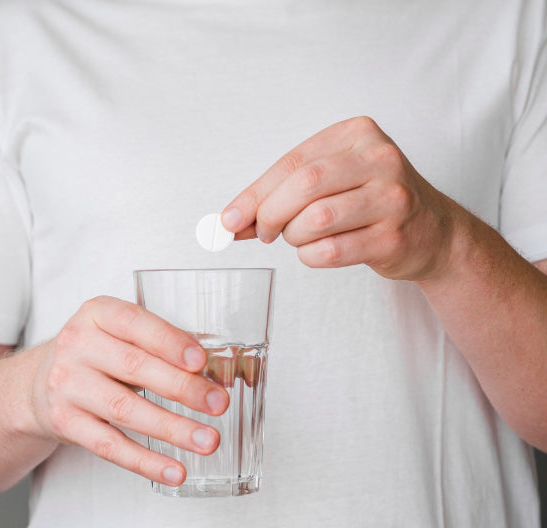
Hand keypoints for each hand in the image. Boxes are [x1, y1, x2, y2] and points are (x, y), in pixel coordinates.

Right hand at [29, 296, 229, 486]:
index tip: (201, 361)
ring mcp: (67, 385)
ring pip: (124, 410)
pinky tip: (174, 470)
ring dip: (172, 428)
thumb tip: (216, 370)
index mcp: (96, 314)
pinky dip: (145, 461)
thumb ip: (159, 343)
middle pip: (134, 367)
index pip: (134, 322)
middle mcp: (76, 345)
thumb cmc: (95, 355)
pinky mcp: (64, 422)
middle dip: (182, 388)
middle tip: (219, 404)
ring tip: (208, 441)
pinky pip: (109, 446)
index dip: (169, 341)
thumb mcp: (117, 333)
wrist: (38, 384)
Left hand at [221, 116, 459, 280]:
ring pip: (315, 220)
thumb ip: (280, 192)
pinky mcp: (394, 237)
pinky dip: (311, 256)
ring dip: (294, 236)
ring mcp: (392, 198)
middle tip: (263, 232)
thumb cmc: (370, 200)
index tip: (230, 219)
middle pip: (303, 186)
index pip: (292, 162)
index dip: (254, 194)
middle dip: (270, 215)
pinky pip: (331, 251)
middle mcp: (380, 159)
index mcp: (358, 134)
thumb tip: (230, 220)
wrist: (433, 231)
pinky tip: (319, 250)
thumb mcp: (330, 179)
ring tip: (299, 237)